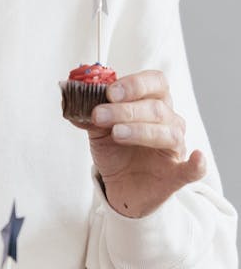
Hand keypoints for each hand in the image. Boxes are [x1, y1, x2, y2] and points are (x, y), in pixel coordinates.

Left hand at [83, 70, 205, 216]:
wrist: (119, 185)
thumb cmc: (115, 150)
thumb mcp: (97, 129)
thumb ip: (88, 112)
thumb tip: (70, 97)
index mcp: (152, 103)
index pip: (155, 82)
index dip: (134, 84)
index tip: (109, 92)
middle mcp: (169, 121)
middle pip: (156, 108)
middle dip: (125, 110)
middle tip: (99, 115)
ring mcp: (174, 148)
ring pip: (168, 133)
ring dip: (140, 130)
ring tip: (116, 133)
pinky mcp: (176, 175)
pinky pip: (193, 169)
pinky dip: (198, 164)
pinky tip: (197, 157)